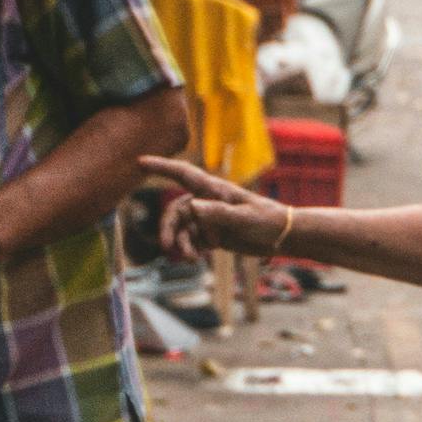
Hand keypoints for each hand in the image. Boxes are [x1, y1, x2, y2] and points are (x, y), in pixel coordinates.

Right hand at [137, 155, 292, 261]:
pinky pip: (192, 239)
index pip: (183, 174)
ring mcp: (209, 218)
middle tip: (166, 246)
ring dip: (181, 242)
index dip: (161, 167)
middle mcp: (208, 201)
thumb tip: (192, 206)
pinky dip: (190, 249)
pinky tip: (195, 259)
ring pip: (183, 228)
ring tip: (190, 258)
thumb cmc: (267, 221)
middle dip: (169, 227)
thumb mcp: (244, 217)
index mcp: (214, 190)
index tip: (139, 162)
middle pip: (177, 210)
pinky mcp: (213, 233)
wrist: (282, 237)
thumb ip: (219, 213)